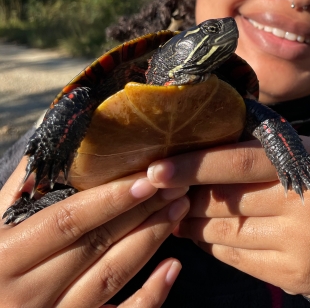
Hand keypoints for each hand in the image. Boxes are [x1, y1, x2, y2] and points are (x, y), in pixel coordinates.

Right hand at [0, 157, 189, 307]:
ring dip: (150, 240)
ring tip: (177, 209)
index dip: (108, 200)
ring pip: (111, 278)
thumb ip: (26, 182)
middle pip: (96, 246)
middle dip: (140, 213)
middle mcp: (26, 295)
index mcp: (6, 256)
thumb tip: (57, 131)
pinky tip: (173, 267)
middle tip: (174, 186)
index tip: (146, 179)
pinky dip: (151, 296)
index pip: (67, 221)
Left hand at [147, 137, 309, 300]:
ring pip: (223, 232)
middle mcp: (303, 203)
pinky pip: (233, 258)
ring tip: (175, 210)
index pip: (240, 162)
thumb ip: (259, 146)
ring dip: (191, 222)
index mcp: (303, 163)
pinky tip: (198, 232)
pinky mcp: (289, 275)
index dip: (196, 165)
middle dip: (186, 195)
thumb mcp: (302, 154)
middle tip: (158, 189)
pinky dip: (209, 244)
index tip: (157, 169)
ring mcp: (298, 243)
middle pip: (226, 200)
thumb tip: (202, 136)